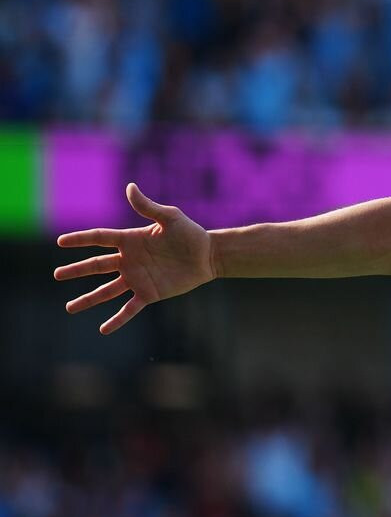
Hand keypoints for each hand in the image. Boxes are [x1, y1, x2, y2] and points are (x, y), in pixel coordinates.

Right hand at [54, 183, 215, 333]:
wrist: (208, 255)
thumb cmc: (190, 233)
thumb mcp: (169, 217)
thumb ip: (147, 207)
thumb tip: (129, 187)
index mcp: (130, 240)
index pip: (99, 239)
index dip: (80, 240)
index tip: (60, 242)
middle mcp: (129, 260)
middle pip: (96, 266)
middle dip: (76, 271)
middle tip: (57, 275)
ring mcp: (137, 278)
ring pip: (106, 291)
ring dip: (88, 299)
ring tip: (69, 308)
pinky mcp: (149, 293)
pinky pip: (129, 309)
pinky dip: (117, 320)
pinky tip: (103, 329)